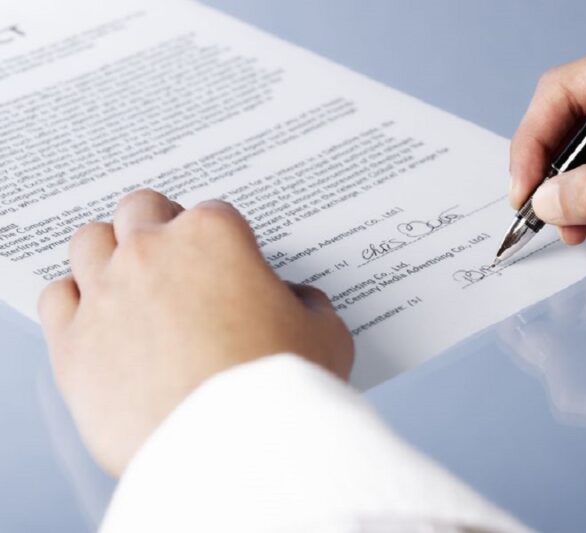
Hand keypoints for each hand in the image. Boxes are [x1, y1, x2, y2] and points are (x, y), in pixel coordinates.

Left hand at [38, 190, 353, 476]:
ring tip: (131, 281)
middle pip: (142, 210)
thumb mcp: (325, 335)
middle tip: (177, 258)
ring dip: (111, 254)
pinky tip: (97, 317)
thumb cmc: (281, 387)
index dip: (224, 241)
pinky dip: (75, 302)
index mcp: (214, 237)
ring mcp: (107, 294)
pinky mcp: (74, 344)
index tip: (229, 265)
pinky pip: (57, 299)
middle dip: (160, 227)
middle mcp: (153, 253)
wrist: (236, 446)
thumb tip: (298, 302)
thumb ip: (309, 305)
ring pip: (91, 242)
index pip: (213, 214)